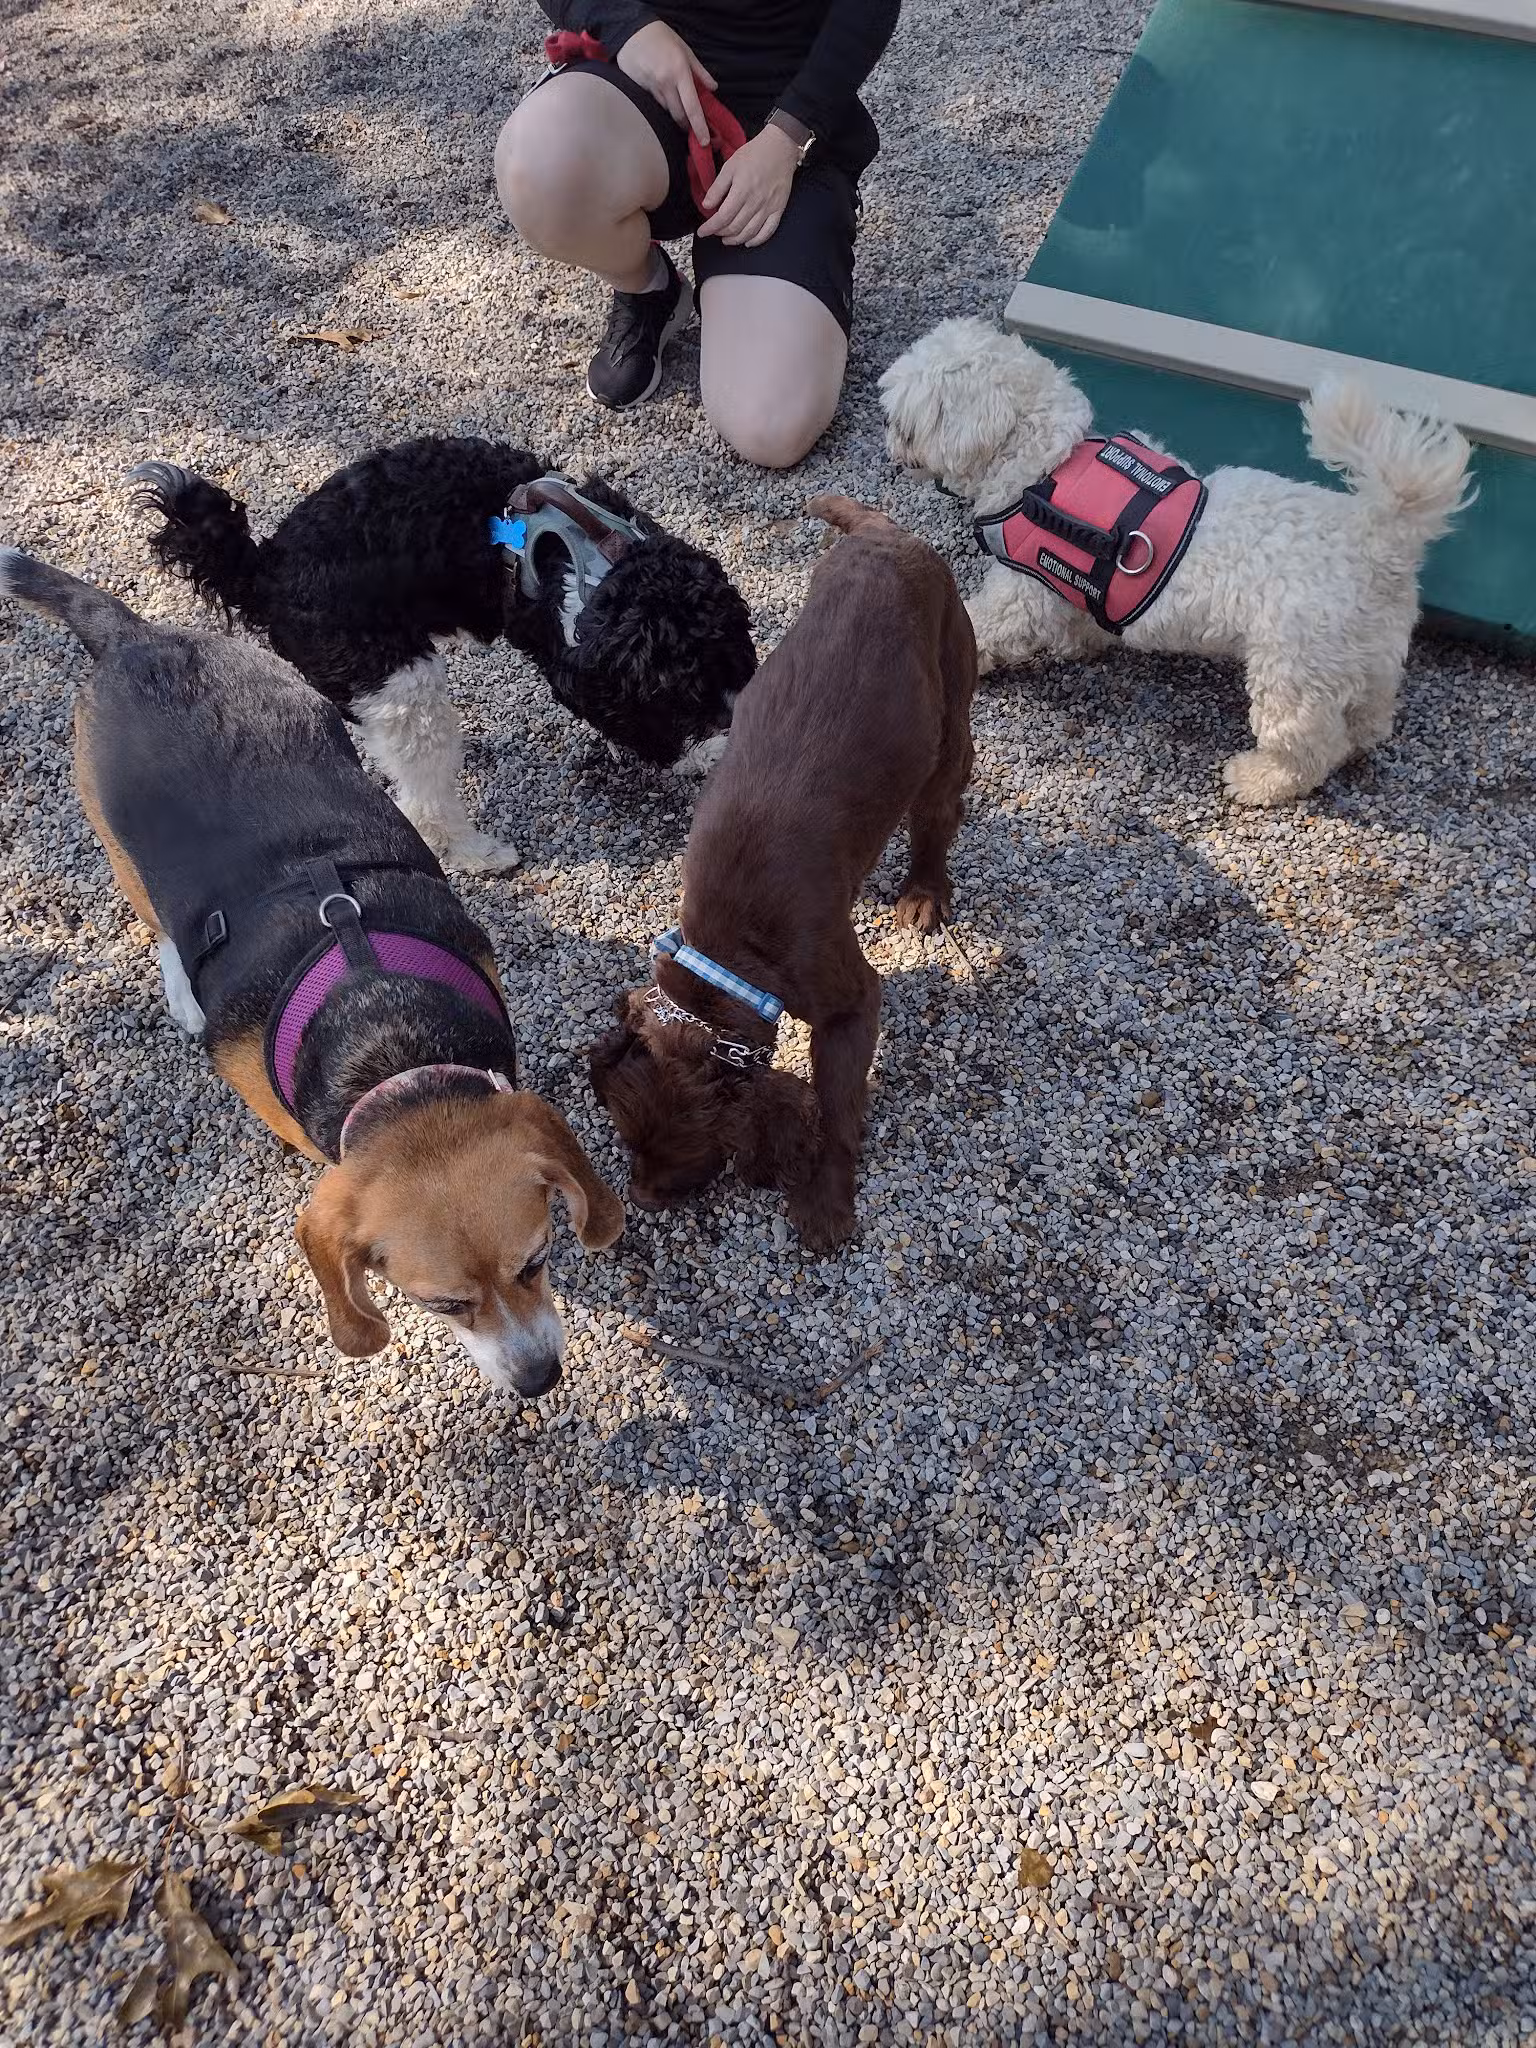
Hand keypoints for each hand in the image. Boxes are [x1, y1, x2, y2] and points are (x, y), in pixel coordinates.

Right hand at [617, 20, 715, 145]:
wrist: (631, 30)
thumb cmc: (662, 37)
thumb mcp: (685, 50)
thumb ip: (700, 72)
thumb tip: (713, 89)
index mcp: (680, 72)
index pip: (692, 107)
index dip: (699, 127)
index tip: (704, 141)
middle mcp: (665, 83)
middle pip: (678, 115)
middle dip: (686, 125)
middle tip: (692, 129)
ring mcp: (651, 87)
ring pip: (666, 111)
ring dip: (674, 115)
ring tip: (679, 114)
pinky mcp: (639, 89)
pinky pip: (654, 104)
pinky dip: (662, 106)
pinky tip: (664, 101)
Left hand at [696, 124, 797, 247]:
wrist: (780, 147)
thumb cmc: (755, 154)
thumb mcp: (730, 166)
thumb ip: (717, 187)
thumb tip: (707, 205)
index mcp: (741, 191)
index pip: (722, 217)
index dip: (710, 228)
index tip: (702, 231)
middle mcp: (755, 202)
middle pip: (734, 227)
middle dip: (721, 233)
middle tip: (714, 231)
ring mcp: (768, 208)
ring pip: (749, 233)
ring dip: (735, 240)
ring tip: (726, 239)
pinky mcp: (778, 209)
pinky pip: (768, 231)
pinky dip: (757, 240)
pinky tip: (748, 241)